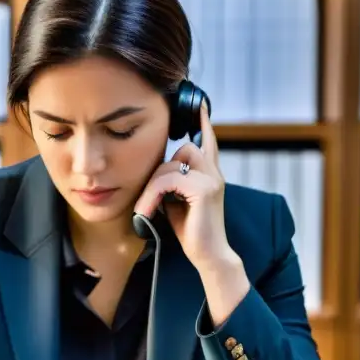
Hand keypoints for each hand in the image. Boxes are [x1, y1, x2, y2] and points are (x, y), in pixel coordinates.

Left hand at [133, 100, 238, 273]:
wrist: (209, 256)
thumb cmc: (192, 232)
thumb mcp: (177, 202)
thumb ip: (172, 184)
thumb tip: (155, 174)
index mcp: (210, 175)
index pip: (208, 142)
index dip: (204, 122)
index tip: (200, 103)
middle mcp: (214, 174)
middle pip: (185, 149)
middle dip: (161, 170)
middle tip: (150, 198)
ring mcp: (212, 180)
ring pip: (172, 164)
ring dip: (152, 186)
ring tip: (145, 209)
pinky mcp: (204, 190)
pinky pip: (168, 180)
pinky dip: (152, 195)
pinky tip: (147, 212)